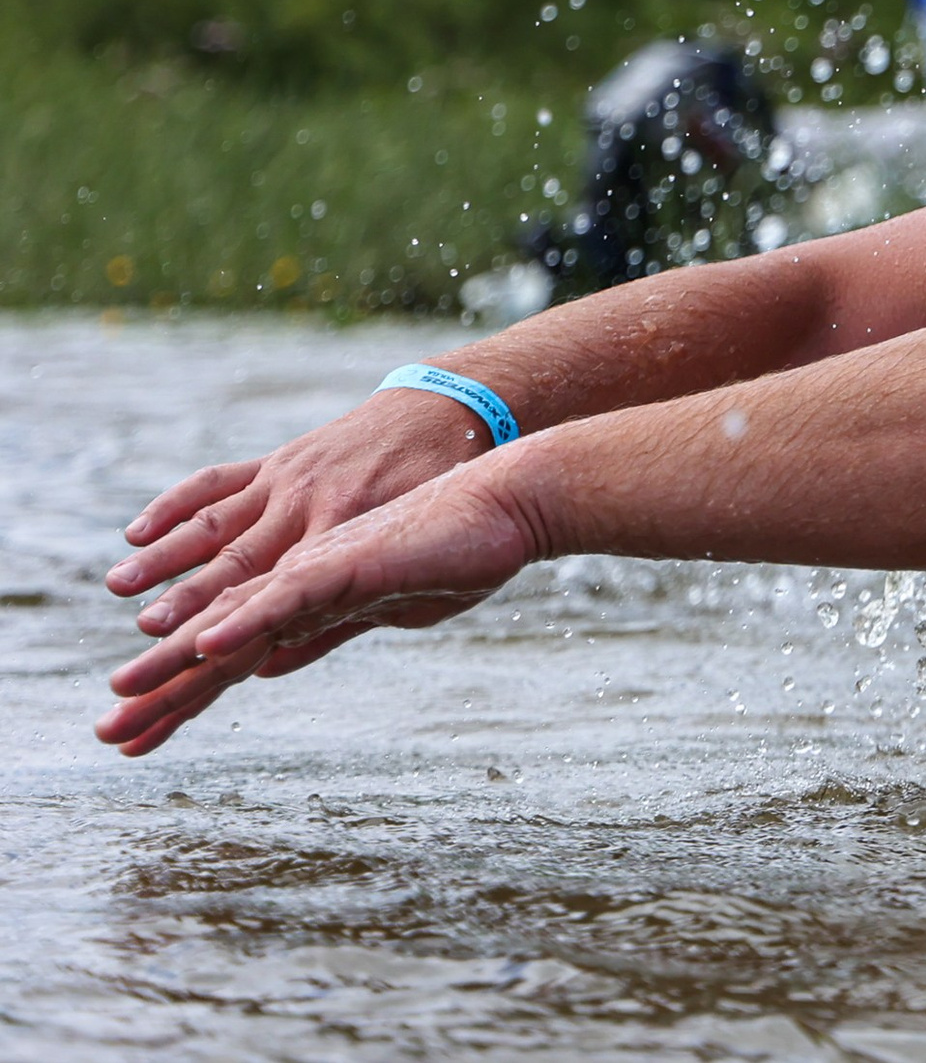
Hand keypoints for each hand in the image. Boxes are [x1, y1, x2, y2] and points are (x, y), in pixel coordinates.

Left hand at [94, 466, 537, 756]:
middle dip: (160, 688)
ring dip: (176, 655)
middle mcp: (292, 578)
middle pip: (213, 638)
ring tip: (125, 689)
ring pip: (233, 615)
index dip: (182, 696)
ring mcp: (314, 565)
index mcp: (300, 598)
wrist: (504, 500)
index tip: (139, 737)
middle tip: (109, 733)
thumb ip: (318, 631)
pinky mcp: (344, 560)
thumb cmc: (456, 551)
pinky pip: (285, 594)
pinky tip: (206, 644)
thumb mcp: (380, 607)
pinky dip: (245, 621)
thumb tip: (265, 668)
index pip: (228, 654)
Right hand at [105, 388, 501, 638]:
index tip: (193, 658)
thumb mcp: (412, 558)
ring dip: (166, 556)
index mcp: (346, 537)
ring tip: (119, 586)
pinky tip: (136, 530)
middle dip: (187, 603)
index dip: (238, 626)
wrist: (452, 417)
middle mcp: (308, 508)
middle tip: (144, 634)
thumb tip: (265, 668)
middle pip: (237, 563)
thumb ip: (339, 614)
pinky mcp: (276, 460)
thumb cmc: (441, 504)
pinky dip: (176, 504)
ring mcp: (287, 481)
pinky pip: (217, 481)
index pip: (281, 594)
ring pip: (215, 522)